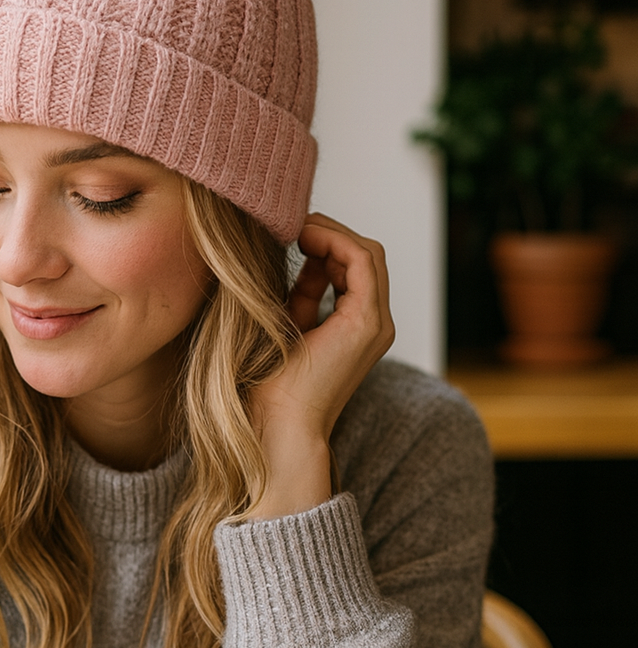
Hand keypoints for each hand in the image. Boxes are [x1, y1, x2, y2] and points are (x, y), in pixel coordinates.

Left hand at [246, 213, 394, 519]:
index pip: (354, 266)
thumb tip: (298, 257)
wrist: (277, 423)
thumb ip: (301, 293)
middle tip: (292, 224)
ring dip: (331, 233)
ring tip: (295, 229)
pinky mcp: (366, 321)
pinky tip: (303, 239)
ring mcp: (375, 323)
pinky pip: (361, 260)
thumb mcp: (288, 324)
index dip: (325, 242)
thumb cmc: (272, 381)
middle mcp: (374, 323)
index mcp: (358, 326)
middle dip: (330, 233)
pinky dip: (334, 241)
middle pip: (365, 255)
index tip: (289, 233)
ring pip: (367, 253)